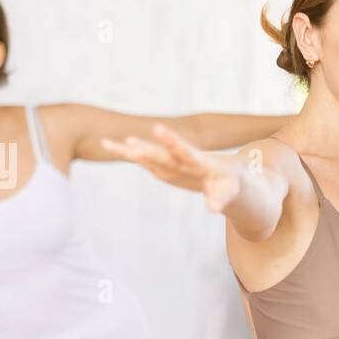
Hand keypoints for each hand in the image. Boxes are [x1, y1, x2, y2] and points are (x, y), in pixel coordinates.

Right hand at [101, 124, 240, 211]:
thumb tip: (213, 209)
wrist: (228, 174)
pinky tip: (110, 145)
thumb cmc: (231, 183)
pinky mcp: (165, 168)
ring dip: (132, 150)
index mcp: (200, 162)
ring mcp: (172, 163)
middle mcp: (183, 160)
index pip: (185, 151)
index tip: (157, 129)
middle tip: (129, 141)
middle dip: (148, 150)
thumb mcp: (229, 192)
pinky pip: (145, 160)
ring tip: (107, 143)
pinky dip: (129, 154)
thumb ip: (220, 198)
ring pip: (149, 155)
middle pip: (163, 154)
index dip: (172, 142)